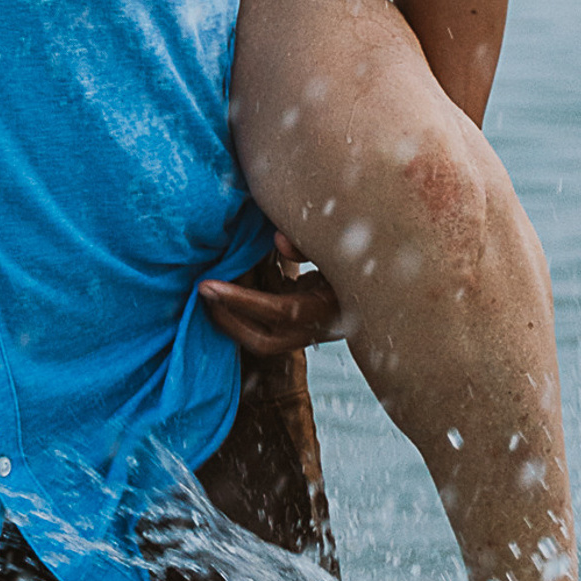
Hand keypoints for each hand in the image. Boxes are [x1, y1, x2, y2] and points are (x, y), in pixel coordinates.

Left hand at [194, 235, 344, 356]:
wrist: (378, 294)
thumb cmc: (357, 264)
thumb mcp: (338, 252)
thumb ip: (308, 245)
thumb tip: (277, 240)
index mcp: (324, 309)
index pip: (276, 310)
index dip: (239, 300)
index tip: (206, 285)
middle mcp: (314, 329)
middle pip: (262, 340)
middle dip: (227, 320)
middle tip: (202, 293)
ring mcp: (307, 333)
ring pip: (262, 338)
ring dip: (233, 318)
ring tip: (209, 290)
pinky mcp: (301, 328)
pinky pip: (266, 326)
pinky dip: (246, 311)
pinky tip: (231, 287)